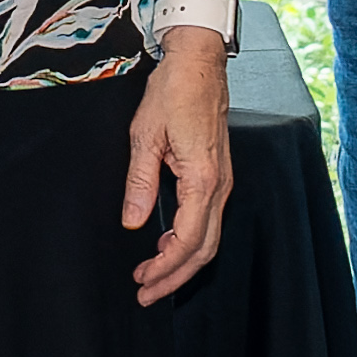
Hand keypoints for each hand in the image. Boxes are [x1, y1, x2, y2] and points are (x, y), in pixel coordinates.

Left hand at [120, 29, 237, 303]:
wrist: (199, 63)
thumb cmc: (174, 92)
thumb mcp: (145, 136)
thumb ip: (140, 183)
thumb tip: (133, 222)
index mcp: (203, 179)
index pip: (188, 241)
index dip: (166, 269)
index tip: (143, 283)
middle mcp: (220, 185)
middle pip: (204, 249)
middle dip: (175, 277)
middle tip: (146, 292)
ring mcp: (223, 181)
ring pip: (209, 238)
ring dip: (181, 261)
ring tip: (151, 273)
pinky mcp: (219, 175)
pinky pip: (209, 220)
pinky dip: (189, 241)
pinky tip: (167, 243)